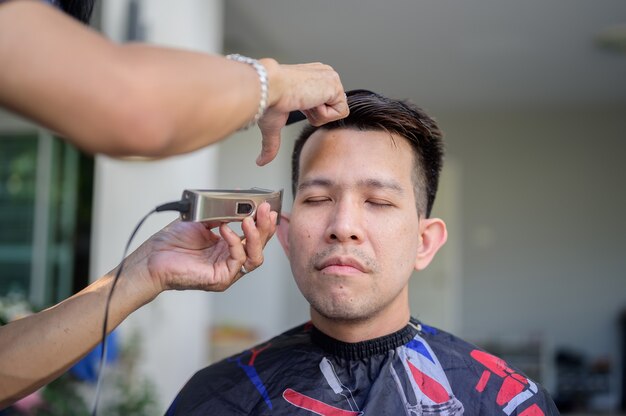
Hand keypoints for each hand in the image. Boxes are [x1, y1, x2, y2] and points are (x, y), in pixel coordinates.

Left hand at [126, 202, 276, 297]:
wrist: (152, 257)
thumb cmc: (171, 243)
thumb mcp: (202, 220)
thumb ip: (221, 212)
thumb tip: (237, 198)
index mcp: (227, 246)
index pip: (254, 235)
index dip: (263, 222)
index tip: (266, 205)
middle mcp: (230, 259)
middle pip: (259, 245)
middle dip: (265, 226)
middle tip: (265, 209)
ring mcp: (228, 270)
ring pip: (255, 256)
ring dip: (256, 237)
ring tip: (250, 220)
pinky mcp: (221, 278)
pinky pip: (238, 260)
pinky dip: (235, 242)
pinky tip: (226, 229)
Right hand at [256, 59, 348, 165]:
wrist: (269, 87)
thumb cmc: (268, 98)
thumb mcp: (275, 123)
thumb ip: (273, 143)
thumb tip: (260, 162)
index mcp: (313, 77)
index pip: (326, 103)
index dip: (311, 112)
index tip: (297, 103)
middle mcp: (324, 75)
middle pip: (333, 109)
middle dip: (315, 114)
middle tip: (299, 103)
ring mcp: (332, 78)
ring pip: (336, 112)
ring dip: (317, 114)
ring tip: (303, 101)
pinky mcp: (336, 86)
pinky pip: (340, 113)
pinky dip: (323, 114)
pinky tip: (310, 102)